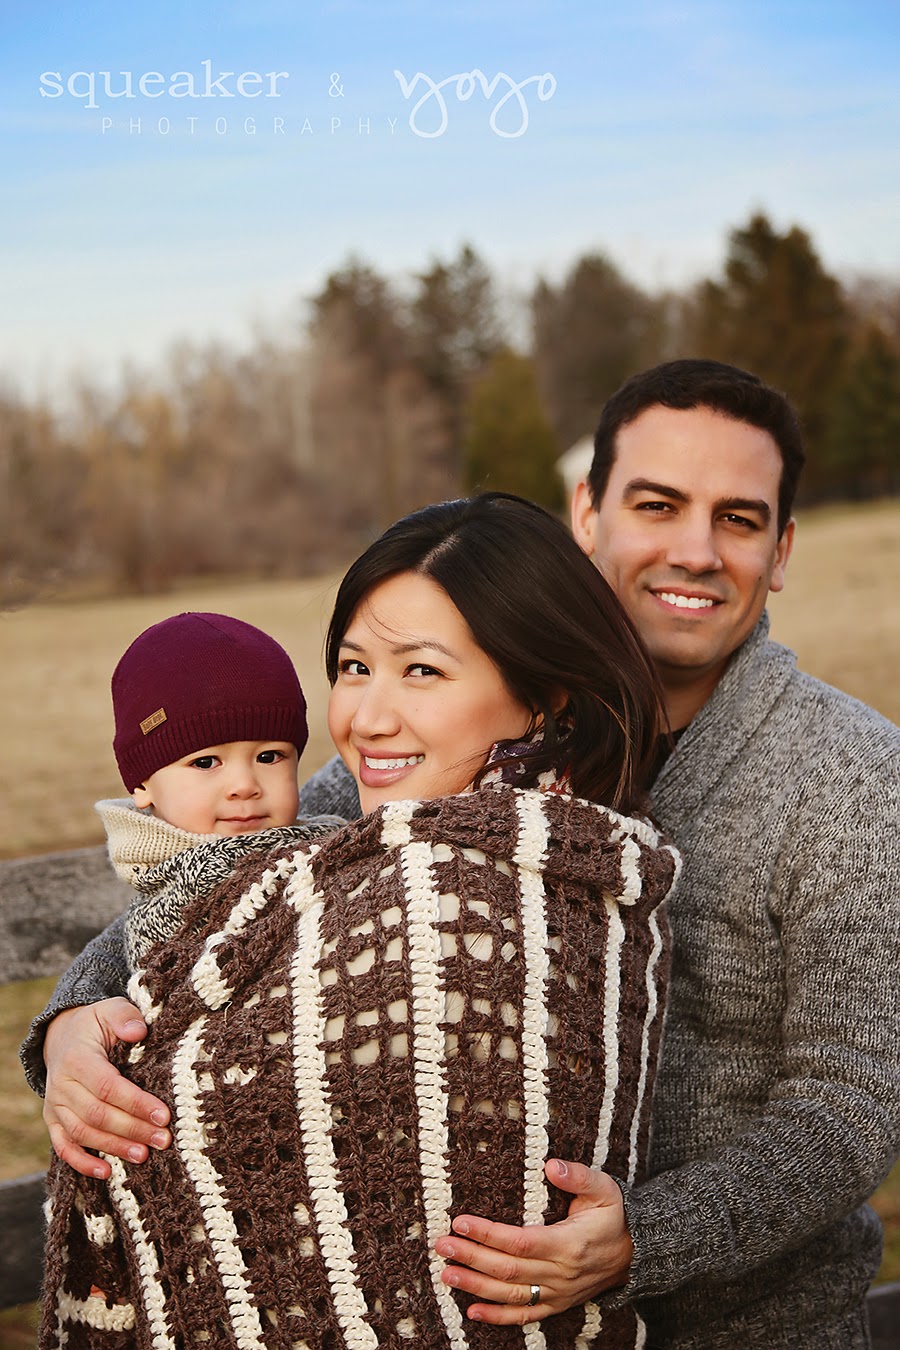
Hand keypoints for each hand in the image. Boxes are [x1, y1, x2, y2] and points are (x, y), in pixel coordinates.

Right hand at [42, 999, 171, 1177]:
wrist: (63, 1036)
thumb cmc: (96, 1024)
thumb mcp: (111, 1009)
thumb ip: (125, 1016)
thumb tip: (138, 1032)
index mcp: (77, 1058)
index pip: (108, 1086)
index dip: (136, 1103)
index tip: (164, 1115)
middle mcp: (61, 1085)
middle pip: (97, 1114)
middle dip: (132, 1129)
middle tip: (163, 1139)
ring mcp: (55, 1105)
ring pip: (83, 1133)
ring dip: (114, 1148)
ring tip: (144, 1155)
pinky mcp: (53, 1121)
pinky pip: (63, 1147)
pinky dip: (81, 1163)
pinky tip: (106, 1173)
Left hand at [433, 1158, 632, 1324]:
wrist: (638, 1251)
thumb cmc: (615, 1215)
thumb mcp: (604, 1188)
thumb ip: (578, 1176)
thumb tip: (550, 1165)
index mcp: (568, 1244)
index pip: (519, 1241)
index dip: (488, 1234)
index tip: (461, 1221)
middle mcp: (560, 1273)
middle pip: (508, 1269)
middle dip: (471, 1257)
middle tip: (442, 1246)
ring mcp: (558, 1293)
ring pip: (510, 1295)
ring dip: (475, 1286)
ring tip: (446, 1274)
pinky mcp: (557, 1304)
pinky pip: (524, 1315)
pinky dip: (497, 1317)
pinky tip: (471, 1312)